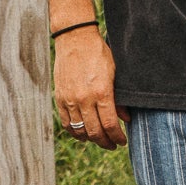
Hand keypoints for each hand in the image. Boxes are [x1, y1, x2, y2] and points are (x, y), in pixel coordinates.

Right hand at [54, 25, 125, 147]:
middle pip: (95, 132)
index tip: (122, 141)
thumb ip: (119, 98)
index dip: (117, 137)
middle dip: (106, 142)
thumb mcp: (115, 73)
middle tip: (112, 145)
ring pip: (80, 130)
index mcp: (102, 92)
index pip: (110, 125)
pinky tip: (83, 133)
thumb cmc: (99, 53)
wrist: (75, 39)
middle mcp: (84, 99)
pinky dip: (75, 132)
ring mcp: (70, 99)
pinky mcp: (59, 97)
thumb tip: (126, 119)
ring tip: (99, 140)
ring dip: (91, 139)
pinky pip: (66, 123)